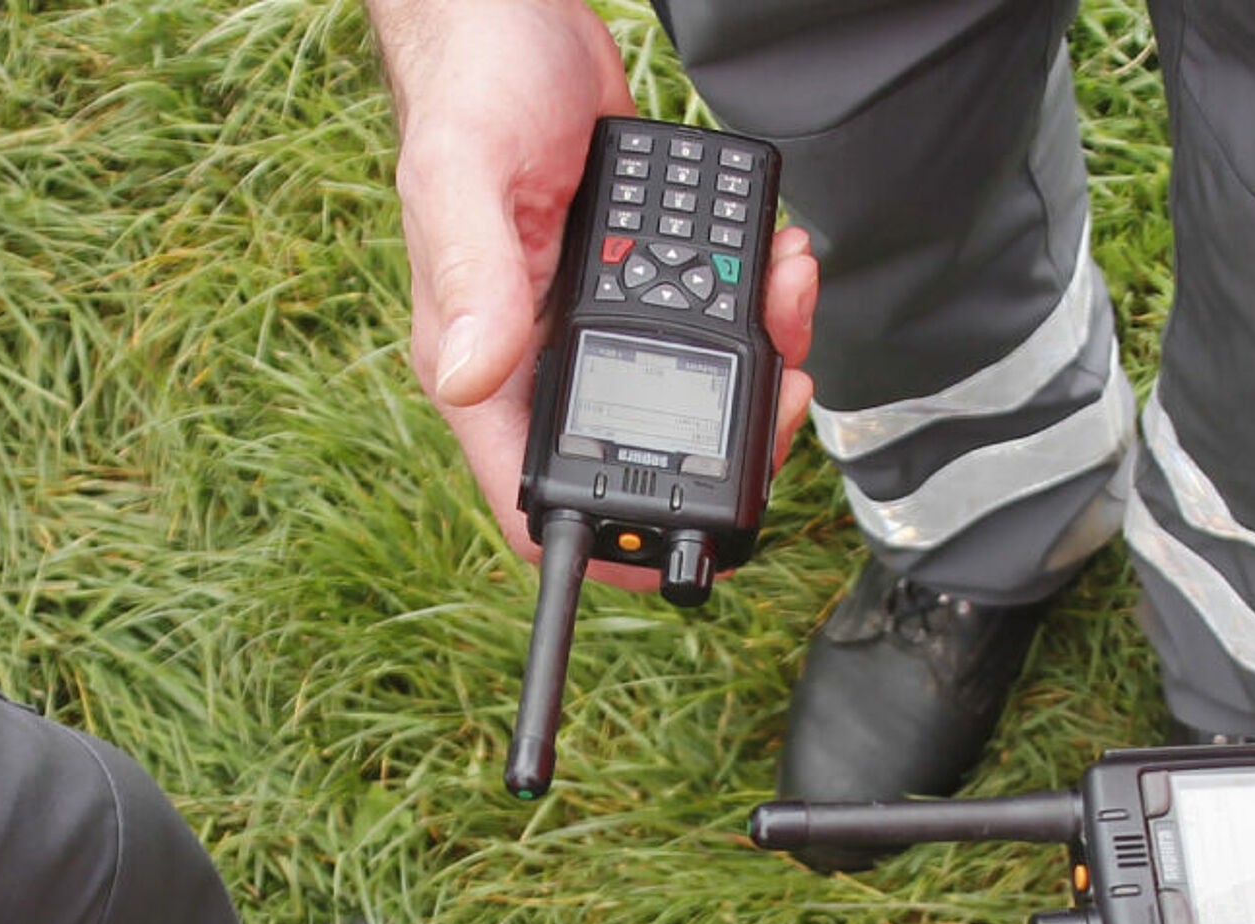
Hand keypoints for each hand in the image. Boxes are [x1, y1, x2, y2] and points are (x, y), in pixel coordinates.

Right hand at [370, 0, 818, 588]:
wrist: (513, 14)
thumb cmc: (474, 84)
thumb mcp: (464, 174)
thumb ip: (471, 277)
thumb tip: (469, 377)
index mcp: (482, 360)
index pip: (532, 497)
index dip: (608, 539)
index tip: (689, 539)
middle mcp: (536, 356)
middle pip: (639, 450)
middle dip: (727, 433)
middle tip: (782, 388)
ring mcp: (589, 320)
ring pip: (687, 389)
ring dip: (758, 361)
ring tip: (790, 297)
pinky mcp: (634, 280)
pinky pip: (706, 322)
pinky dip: (758, 306)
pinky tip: (780, 265)